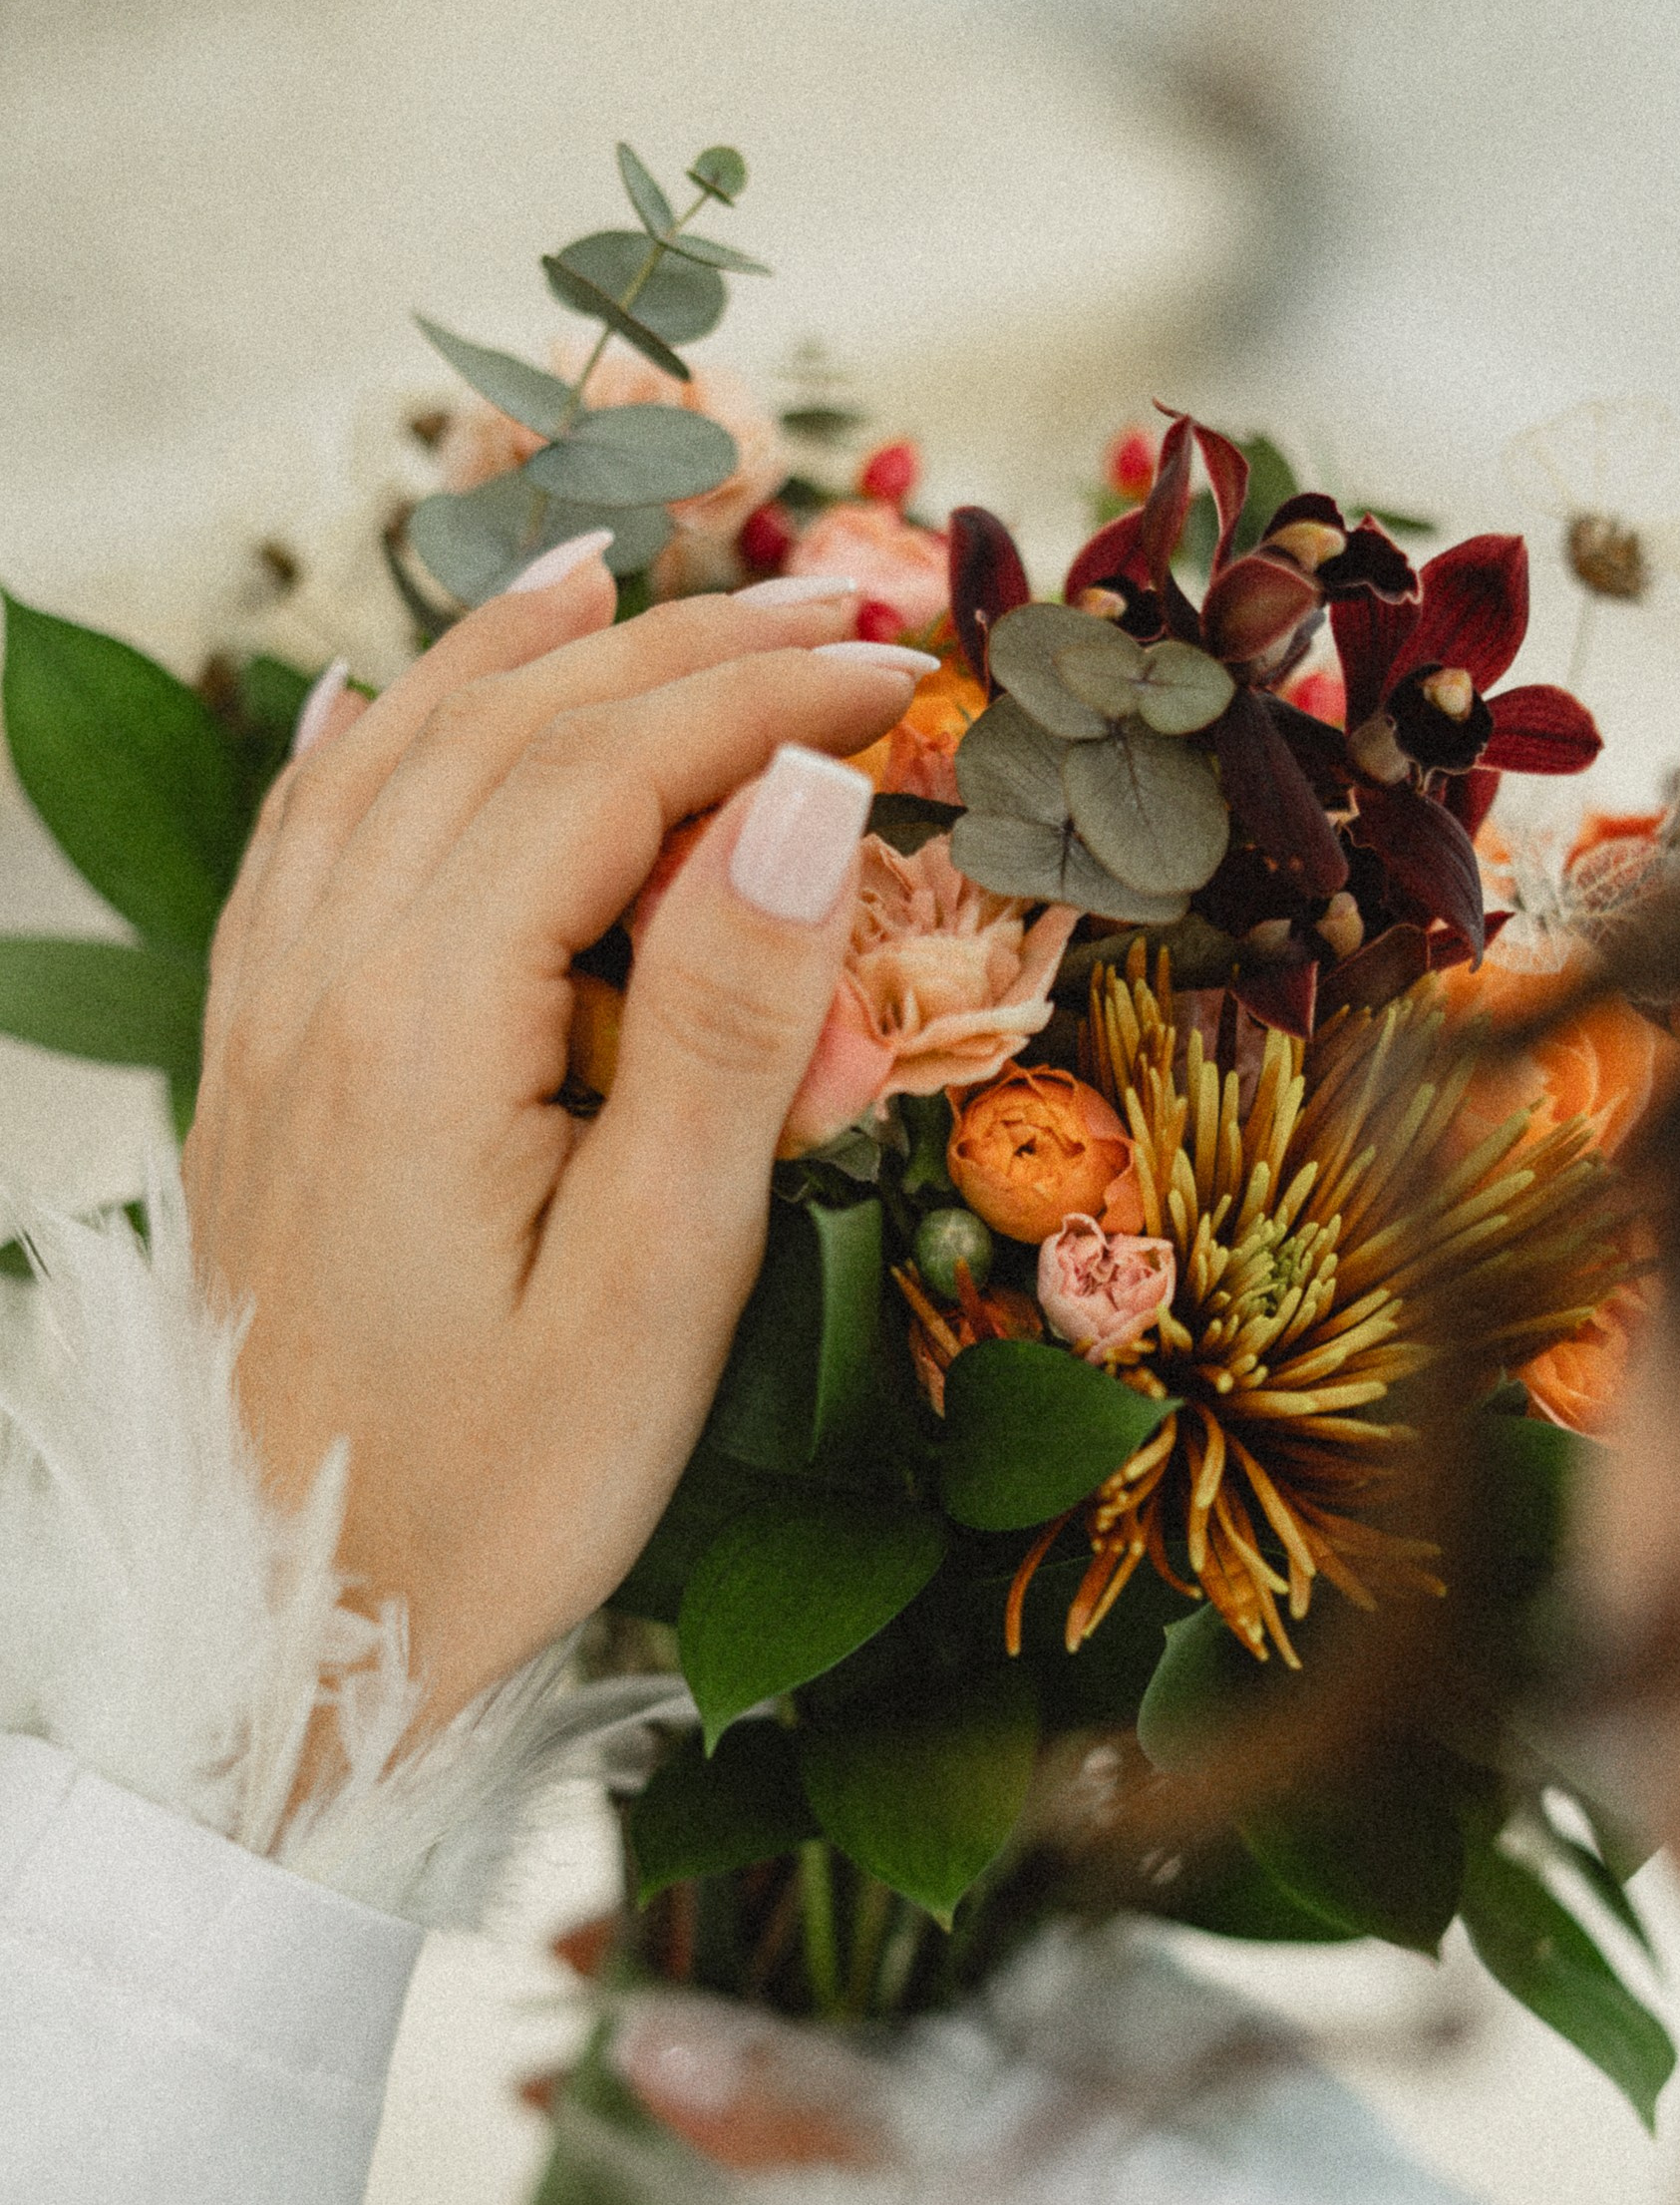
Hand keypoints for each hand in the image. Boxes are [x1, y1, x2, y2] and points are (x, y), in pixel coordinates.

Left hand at [182, 548, 928, 1729]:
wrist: (304, 1636)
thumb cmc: (500, 1494)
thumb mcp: (658, 1281)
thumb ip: (730, 1027)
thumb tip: (805, 799)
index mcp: (426, 1027)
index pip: (611, 776)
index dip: (766, 697)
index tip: (903, 666)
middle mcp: (321, 991)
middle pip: (502, 736)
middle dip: (675, 645)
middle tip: (823, 600)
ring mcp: (267, 1030)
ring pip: (384, 766)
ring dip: (509, 652)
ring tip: (619, 568)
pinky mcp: (252, 1084)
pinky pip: (294, 854)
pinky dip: (360, 748)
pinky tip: (374, 705)